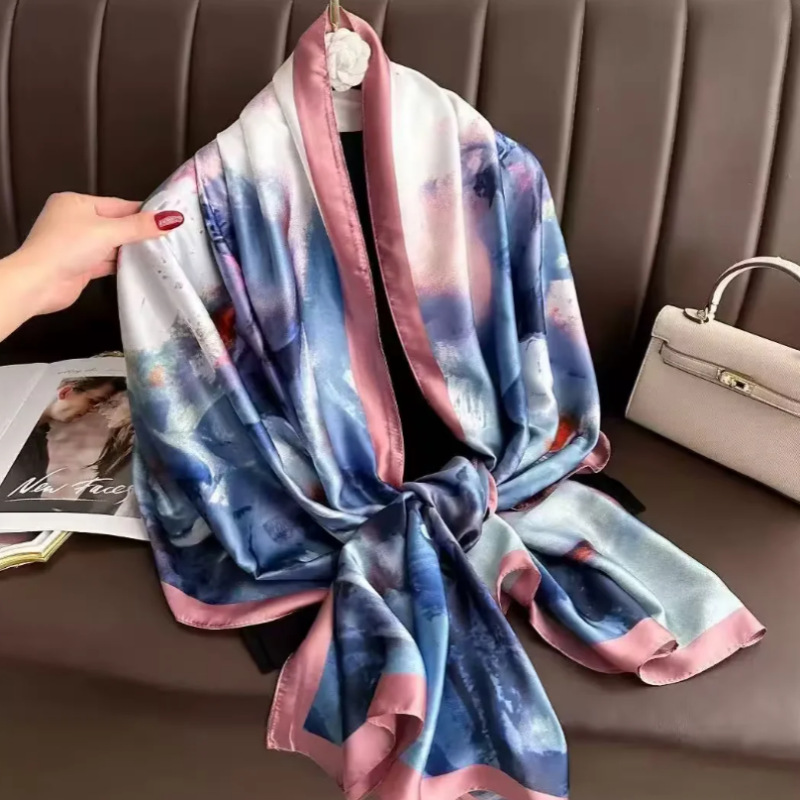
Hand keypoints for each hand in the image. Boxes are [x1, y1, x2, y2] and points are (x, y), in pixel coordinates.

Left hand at [9, 192, 182, 316]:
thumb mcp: (107, 231)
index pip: (118, 205)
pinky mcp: (81, 265)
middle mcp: (75, 221)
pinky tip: (141, 267)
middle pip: (116, 225)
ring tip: (159, 254)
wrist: (40, 282)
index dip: (142, 212)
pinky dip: (122, 264)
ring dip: (131, 250)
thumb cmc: (66, 247)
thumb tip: (172, 218)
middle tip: (167, 238)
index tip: (168, 219)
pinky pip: (107, 261)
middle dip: (138, 233)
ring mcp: (77, 244)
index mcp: (76, 203)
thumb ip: (139, 226)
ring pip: (112, 245)